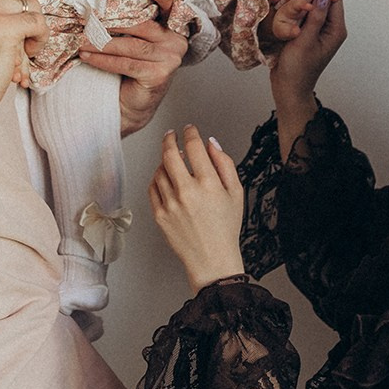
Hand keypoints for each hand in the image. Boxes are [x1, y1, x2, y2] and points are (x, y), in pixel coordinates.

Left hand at [80, 0, 188, 134]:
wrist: (132, 103)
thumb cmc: (131, 66)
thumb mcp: (134, 39)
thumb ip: (131, 22)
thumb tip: (101, 2)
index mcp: (174, 27)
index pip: (169, 6)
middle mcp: (177, 41)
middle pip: (143, 25)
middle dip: (112, 22)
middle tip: (88, 18)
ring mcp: (170, 59)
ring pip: (132, 45)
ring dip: (103, 43)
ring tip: (82, 40)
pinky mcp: (159, 75)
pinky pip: (126, 63)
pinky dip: (103, 60)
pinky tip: (87, 56)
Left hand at [149, 125, 245, 291]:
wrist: (212, 259)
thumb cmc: (226, 227)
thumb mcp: (236, 192)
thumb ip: (225, 164)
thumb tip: (211, 143)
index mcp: (208, 184)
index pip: (194, 147)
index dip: (191, 132)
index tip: (190, 129)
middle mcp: (187, 192)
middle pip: (170, 154)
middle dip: (170, 139)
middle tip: (171, 135)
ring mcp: (171, 204)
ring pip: (160, 170)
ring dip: (164, 160)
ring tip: (171, 159)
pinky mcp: (160, 215)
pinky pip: (152, 188)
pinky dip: (157, 178)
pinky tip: (165, 177)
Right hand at [270, 0, 345, 101]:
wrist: (289, 88)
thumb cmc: (297, 70)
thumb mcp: (305, 41)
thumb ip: (315, 17)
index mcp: (336, 30)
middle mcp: (331, 28)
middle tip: (291, 2)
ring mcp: (320, 30)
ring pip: (313, 5)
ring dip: (300, 4)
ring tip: (287, 10)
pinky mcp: (309, 32)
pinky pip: (305, 14)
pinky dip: (296, 11)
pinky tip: (285, 15)